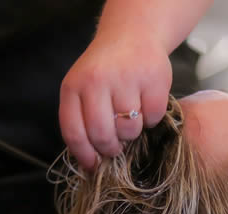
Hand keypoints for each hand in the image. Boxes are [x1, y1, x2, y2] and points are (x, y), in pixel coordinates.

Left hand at [59, 34, 171, 168]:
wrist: (132, 34)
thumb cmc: (106, 71)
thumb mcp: (83, 89)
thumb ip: (82, 120)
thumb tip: (91, 162)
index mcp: (73, 87)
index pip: (74, 132)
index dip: (84, 155)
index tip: (94, 165)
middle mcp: (96, 80)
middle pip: (102, 134)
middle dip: (111, 148)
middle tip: (117, 146)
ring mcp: (126, 78)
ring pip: (130, 129)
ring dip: (133, 132)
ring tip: (132, 117)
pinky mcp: (153, 78)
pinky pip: (153, 117)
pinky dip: (152, 118)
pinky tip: (147, 104)